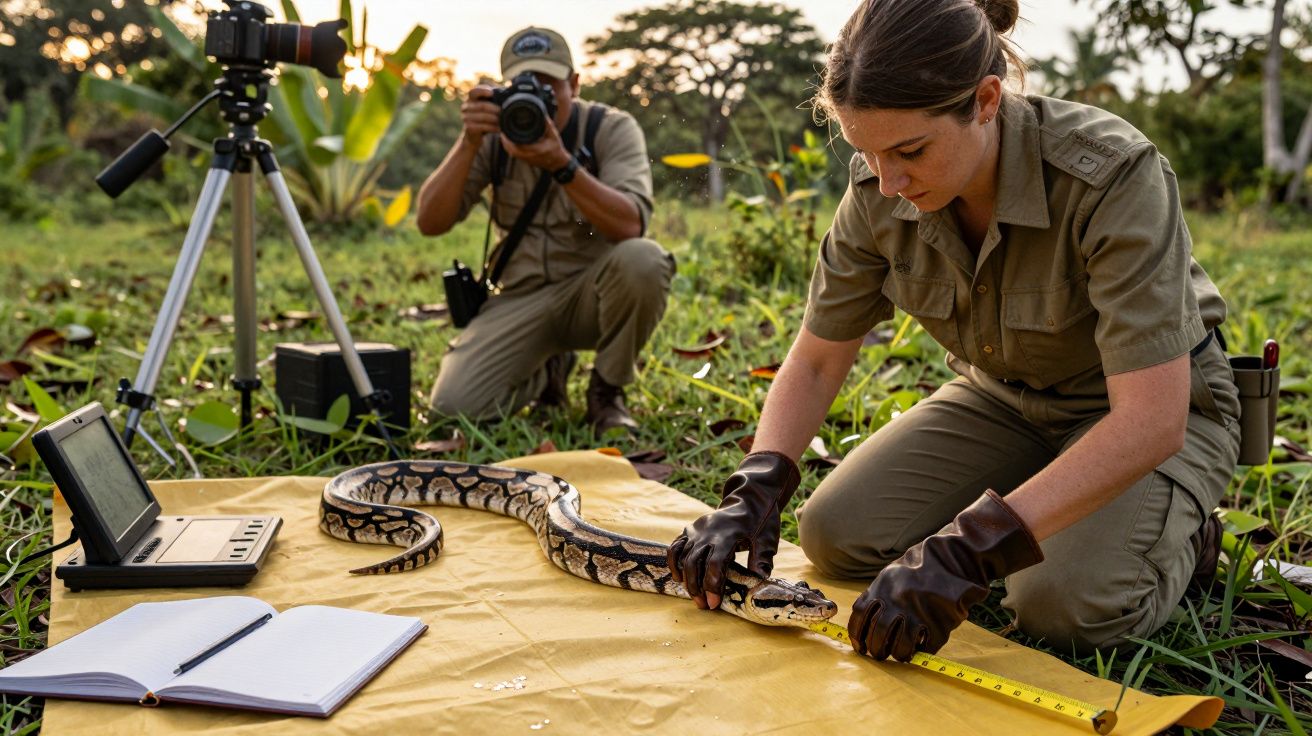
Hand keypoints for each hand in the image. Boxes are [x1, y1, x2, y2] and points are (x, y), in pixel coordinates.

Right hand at [459, 85, 498, 148]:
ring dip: (495, 119)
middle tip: (503, 112)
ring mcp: (465, 117)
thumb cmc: (485, 117)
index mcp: (471, 98)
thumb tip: (506, 93)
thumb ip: (494, 98)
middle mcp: (466, 106)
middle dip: (495, 109)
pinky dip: (492, 127)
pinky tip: (499, 128)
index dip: (482, 91)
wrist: (475, 134)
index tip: (492, 93)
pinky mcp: (468, 127)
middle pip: (482, 105)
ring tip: (503, 121)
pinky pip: (482, 126)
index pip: (474, 91)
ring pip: (483, 117)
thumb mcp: (488, 106)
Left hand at [501, 119, 571, 171]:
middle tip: (502, 130)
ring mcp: (526, 159)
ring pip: (511, 152)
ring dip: (506, 144)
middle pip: (511, 150)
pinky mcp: (525, 160)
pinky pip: (514, 154)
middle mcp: (529, 155)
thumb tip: (542, 113)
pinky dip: (509, 147)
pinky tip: (507, 140)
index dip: (509, 139)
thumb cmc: (556, 148)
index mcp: (536, 149)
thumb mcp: (554, 135)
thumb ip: (547, 124)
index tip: (506, 130)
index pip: (519, 145)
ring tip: (503, 134)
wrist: (557, 163)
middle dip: (505, 141)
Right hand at [667, 451, 800, 609]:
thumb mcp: (767, 540)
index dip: (712, 585)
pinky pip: (676, 546)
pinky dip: (675, 563)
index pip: (714, 563)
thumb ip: (762, 560)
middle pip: (694, 563)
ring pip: (683, 557)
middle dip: (696, 587)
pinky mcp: (691, 529)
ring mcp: (697, 529)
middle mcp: (707, 531)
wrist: (750, 498)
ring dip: (686, 579)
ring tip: (695, 597)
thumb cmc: (761, 521)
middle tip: (703, 605)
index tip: (714, 603)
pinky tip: (679, 577)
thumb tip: (758, 582)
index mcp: (727, 534)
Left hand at [848, 490, 1042, 661]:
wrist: (954, 560)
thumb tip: (863, 624)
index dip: (857, 635)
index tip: (860, 647)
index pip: (860, 616)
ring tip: (900, 654)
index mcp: (882, 587)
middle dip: (876, 651)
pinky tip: (921, 647)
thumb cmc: (921, 568)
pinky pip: (925, 648)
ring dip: (898, 655)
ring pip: (901, 647)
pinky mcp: (938, 625)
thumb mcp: (892, 574)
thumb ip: (877, 595)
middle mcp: (897, 601)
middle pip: (879, 635)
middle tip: (879, 655)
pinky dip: (921, 652)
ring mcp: (918, 614)